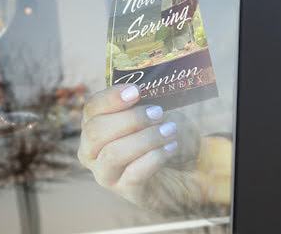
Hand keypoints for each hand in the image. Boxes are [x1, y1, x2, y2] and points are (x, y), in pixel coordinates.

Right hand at [78, 84, 185, 206]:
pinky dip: (155, 157)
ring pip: (113, 153)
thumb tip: (148, 88)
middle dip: (129, 119)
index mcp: (93, 125)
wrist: (188, 169)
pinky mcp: (126, 191)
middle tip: (158, 113)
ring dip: (145, 138)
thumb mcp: (154, 112)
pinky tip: (171, 147)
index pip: (91, 108)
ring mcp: (106, 173)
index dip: (111, 98)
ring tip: (170, 130)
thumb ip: (145, 100)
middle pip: (95, 131)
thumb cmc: (164, 134)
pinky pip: (134, 173)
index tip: (136, 91)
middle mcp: (91, 151)